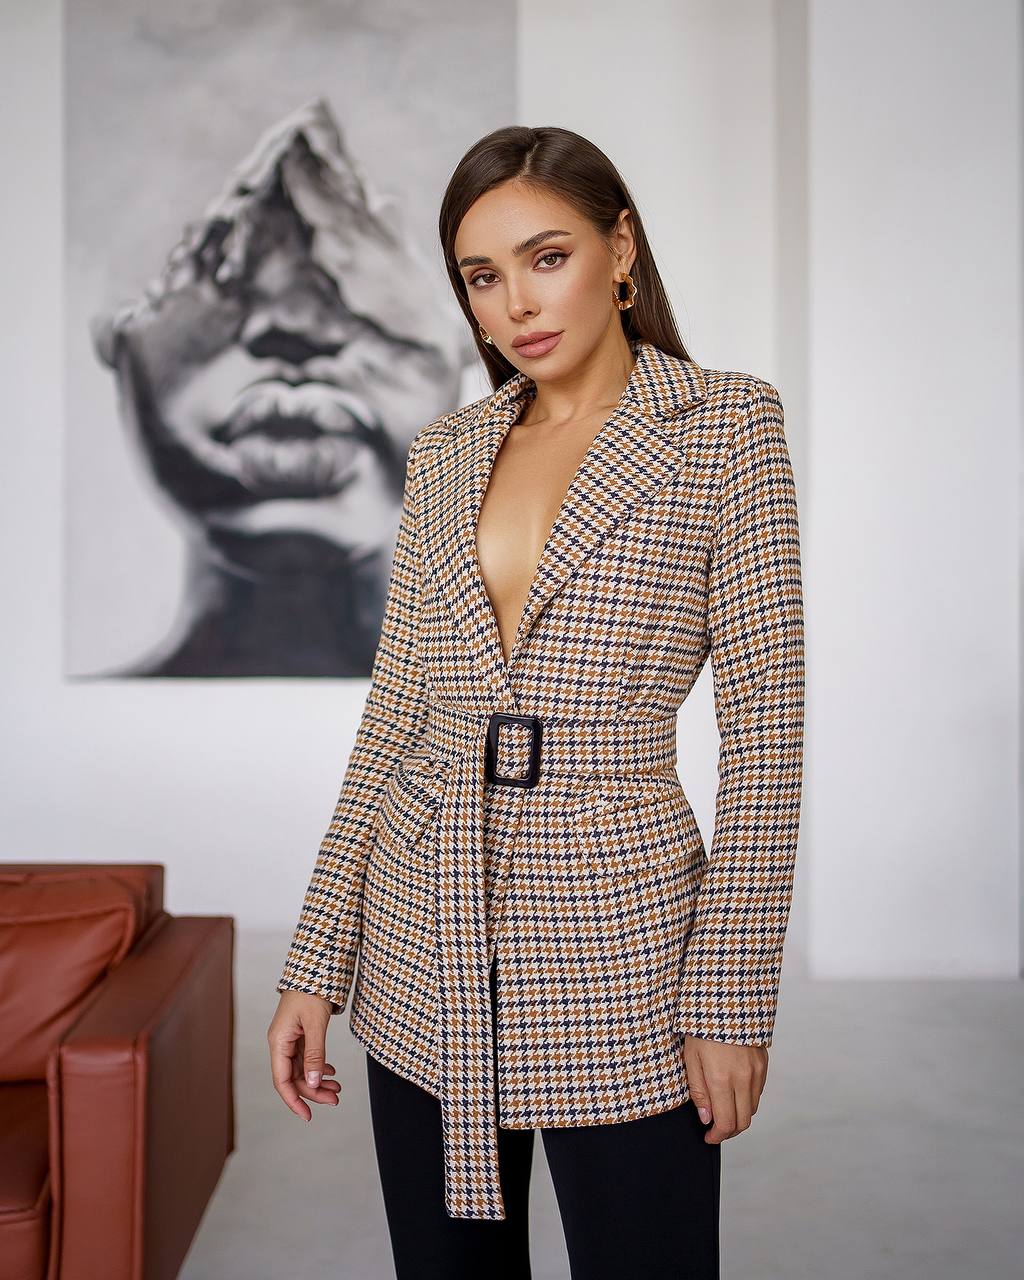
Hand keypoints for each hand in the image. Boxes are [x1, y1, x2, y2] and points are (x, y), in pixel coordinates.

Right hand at [268, 991, 342, 1120]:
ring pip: (302, 1069)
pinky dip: (319, 1067)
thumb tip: (314, 1083)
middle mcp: (281, 1043)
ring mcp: (290, 1039)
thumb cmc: (312, 991)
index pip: (282, 1081)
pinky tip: (331, 1071)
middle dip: (314, 1091)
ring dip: (318, 1080)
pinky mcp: (299, 1034)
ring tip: (338, 1088)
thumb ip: (315, 1054)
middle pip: (294, 1078)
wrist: (315, 967)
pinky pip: (307, 1058)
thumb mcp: (315, 1024)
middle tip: (336, 1099)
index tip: (308, 1116)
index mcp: (278, 1042)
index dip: (294, 1101)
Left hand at [683, 1034, 767, 1143]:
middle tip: (716, 1129)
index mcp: (721, 1079)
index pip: (725, 1122)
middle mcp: (743, 1078)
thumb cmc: (701, 1027)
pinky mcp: (763, 1063)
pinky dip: (747, 1099)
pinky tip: (734, 1092)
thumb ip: (699, 1092)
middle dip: (729, 1131)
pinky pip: (758, 1091)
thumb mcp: (691, 1059)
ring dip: (739, 1115)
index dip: (717, 1136)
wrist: (725, 999)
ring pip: (753, 1108)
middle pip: (743, 1121)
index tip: (708, 1137)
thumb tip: (707, 1119)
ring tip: (723, 1110)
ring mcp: (756, 1071)